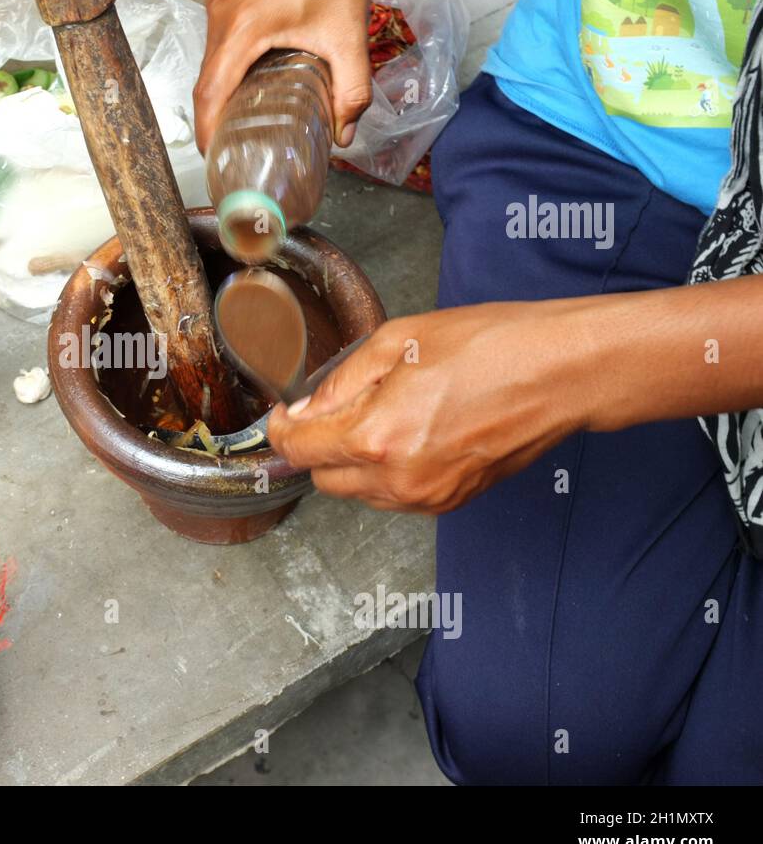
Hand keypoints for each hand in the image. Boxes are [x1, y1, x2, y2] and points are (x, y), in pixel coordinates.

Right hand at [194, 0, 376, 154]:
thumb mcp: (349, 38)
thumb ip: (351, 91)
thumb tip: (344, 132)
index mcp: (244, 27)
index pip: (211, 92)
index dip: (209, 129)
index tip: (214, 154)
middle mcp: (223, 14)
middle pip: (206, 81)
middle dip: (215, 117)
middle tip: (230, 145)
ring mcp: (220, 3)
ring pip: (210, 62)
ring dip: (221, 91)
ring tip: (238, 120)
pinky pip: (217, 42)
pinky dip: (226, 67)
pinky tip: (246, 82)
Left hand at [267, 302, 594, 512]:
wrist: (561, 373)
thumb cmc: (491, 346)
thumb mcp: (397, 341)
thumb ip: (340, 382)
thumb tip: (307, 409)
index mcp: (377, 438)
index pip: (299, 450)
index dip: (283, 428)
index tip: (285, 413)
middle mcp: (399, 480)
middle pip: (324, 480)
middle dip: (319, 446)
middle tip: (338, 408)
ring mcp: (428, 497)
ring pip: (360, 493)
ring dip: (355, 462)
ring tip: (386, 415)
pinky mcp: (453, 501)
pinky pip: (397, 496)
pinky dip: (389, 472)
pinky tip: (412, 433)